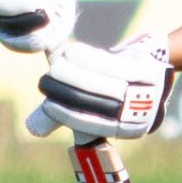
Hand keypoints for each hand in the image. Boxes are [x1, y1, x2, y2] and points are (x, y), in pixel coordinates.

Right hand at [28, 33, 176, 139]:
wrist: (147, 61)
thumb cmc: (111, 87)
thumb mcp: (91, 104)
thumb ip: (66, 116)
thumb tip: (34, 129)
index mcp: (128, 129)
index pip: (92, 127)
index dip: (68, 117)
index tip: (49, 105)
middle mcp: (140, 115)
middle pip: (96, 106)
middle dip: (66, 94)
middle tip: (46, 83)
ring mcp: (147, 93)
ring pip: (101, 85)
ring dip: (72, 75)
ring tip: (55, 67)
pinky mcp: (147, 70)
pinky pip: (111, 65)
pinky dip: (87, 59)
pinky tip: (71, 53)